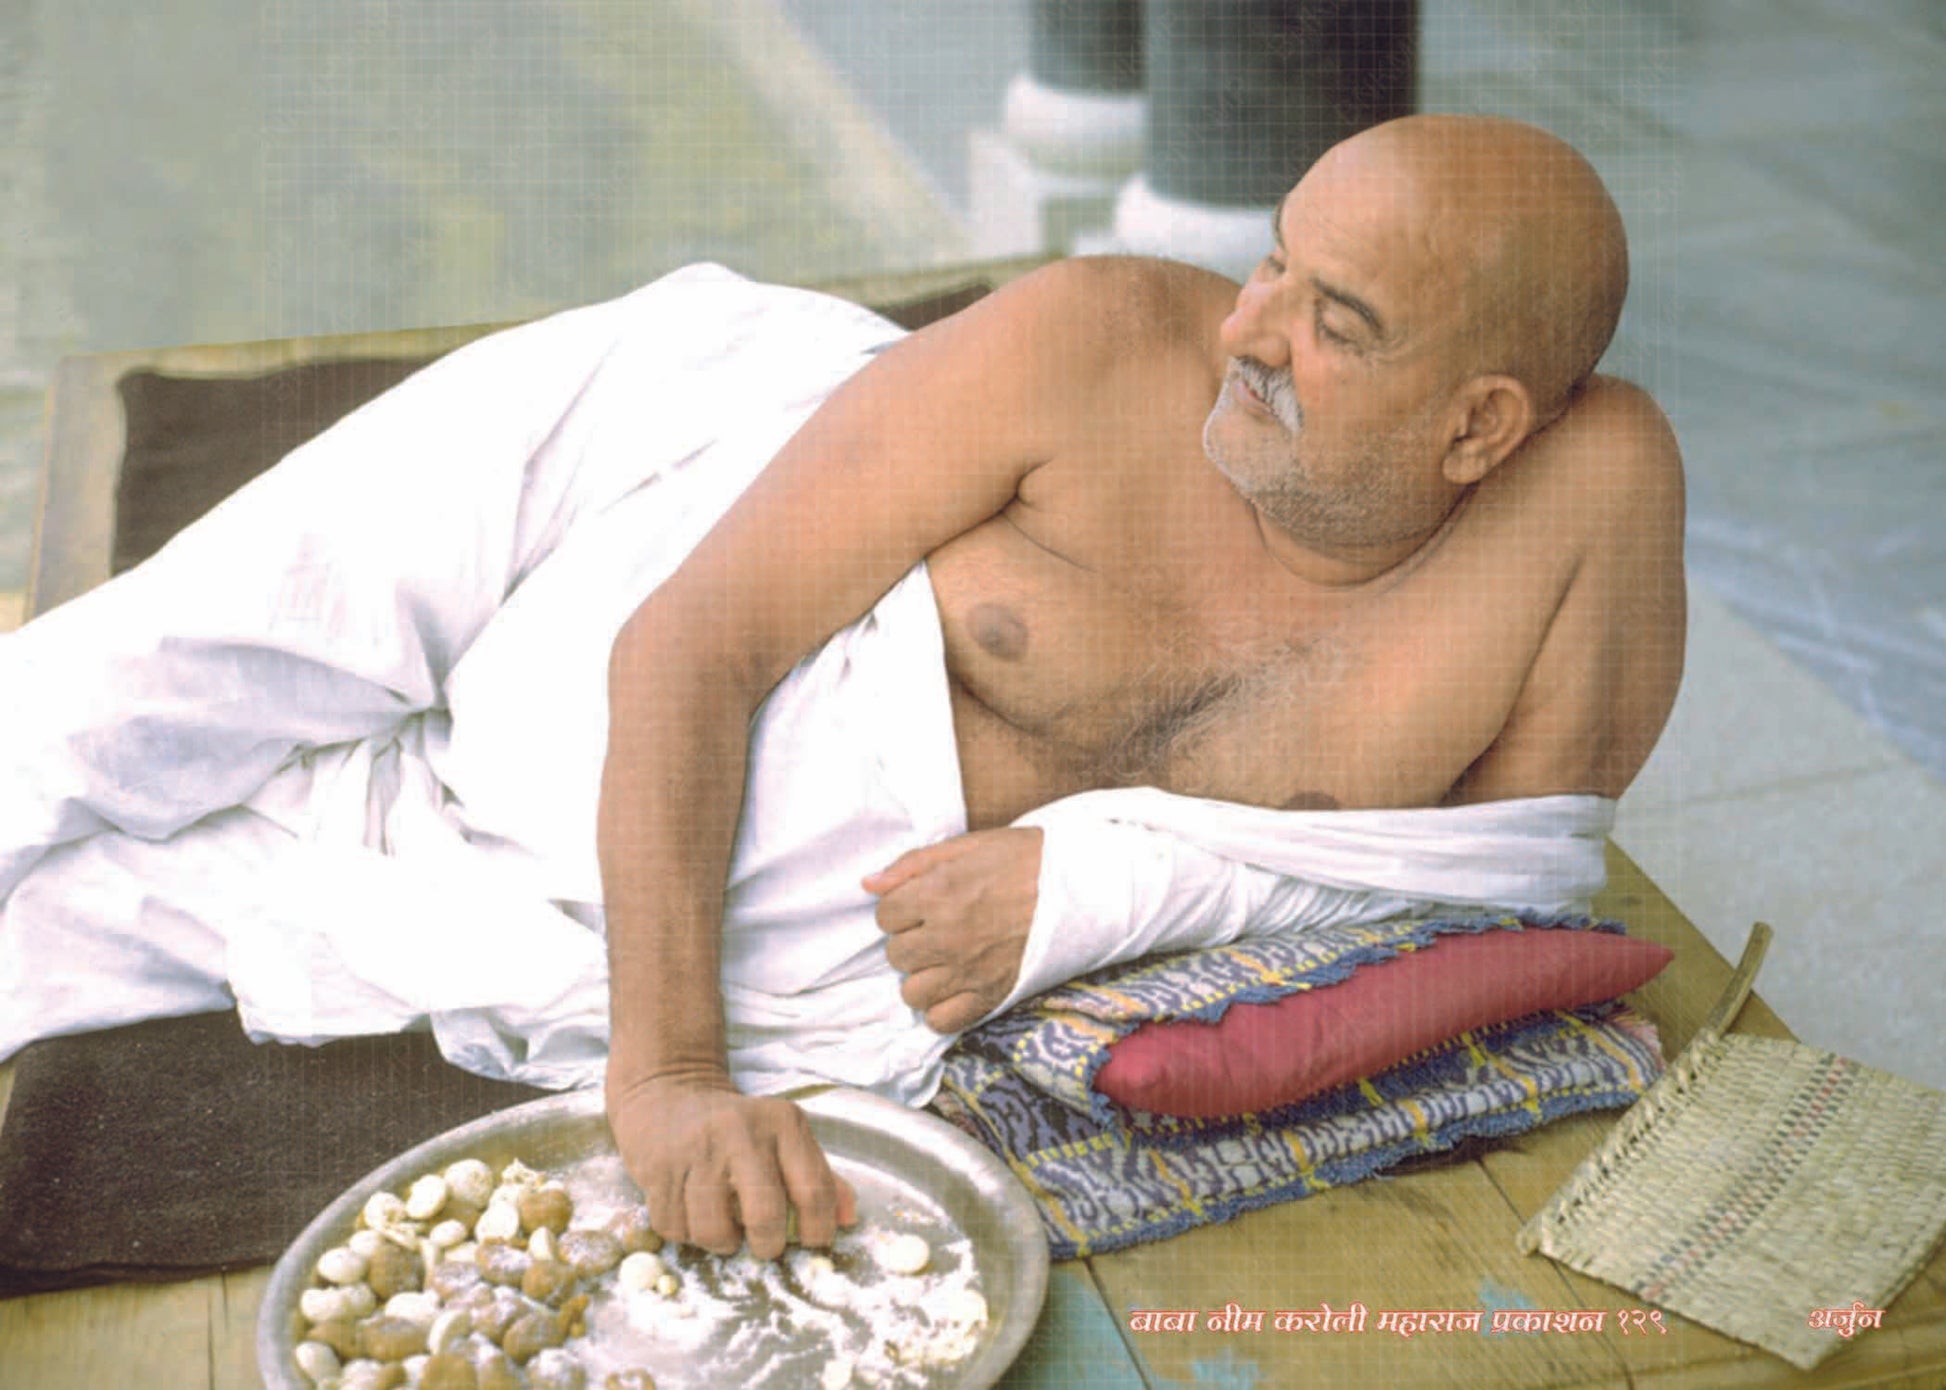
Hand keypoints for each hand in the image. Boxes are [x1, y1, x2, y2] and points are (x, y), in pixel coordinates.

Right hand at [606, 1071, 855, 1258]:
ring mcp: (696, 1148)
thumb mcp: (784, 1138)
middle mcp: (740, 1131)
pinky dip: (685, 1234)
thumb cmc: (737, 1129)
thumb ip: (820, 1176)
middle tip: (765, 1246)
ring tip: (725, 1230)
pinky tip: (692, 1214)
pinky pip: (674, 1228)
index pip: (814, 1189)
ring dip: (722, 1243)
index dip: (819, 1229)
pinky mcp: (657, 1167)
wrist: (668, 1096)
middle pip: (764, 1215)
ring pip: (713, 1230)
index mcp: (782, 1122)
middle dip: (768, 1246)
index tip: (813, 1242)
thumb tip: (850, 1218)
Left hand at [862, 826, 1042, 1033]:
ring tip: (945, 960)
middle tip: (937, 929)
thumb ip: (914, 864)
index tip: (922, 904)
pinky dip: (942, 1008)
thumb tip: (869, 884)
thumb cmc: (1027, 859)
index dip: (901, 907)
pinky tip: (956, 987)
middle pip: (896, 954)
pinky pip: (942, 1020)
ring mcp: (968, 971)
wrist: (1083, 887)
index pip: (885, 914)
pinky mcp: (990, 996)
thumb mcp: (969, 845)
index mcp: (939, 892)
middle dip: (911, 940)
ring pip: (912, 992)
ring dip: (923, 976)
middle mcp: (947, 935)